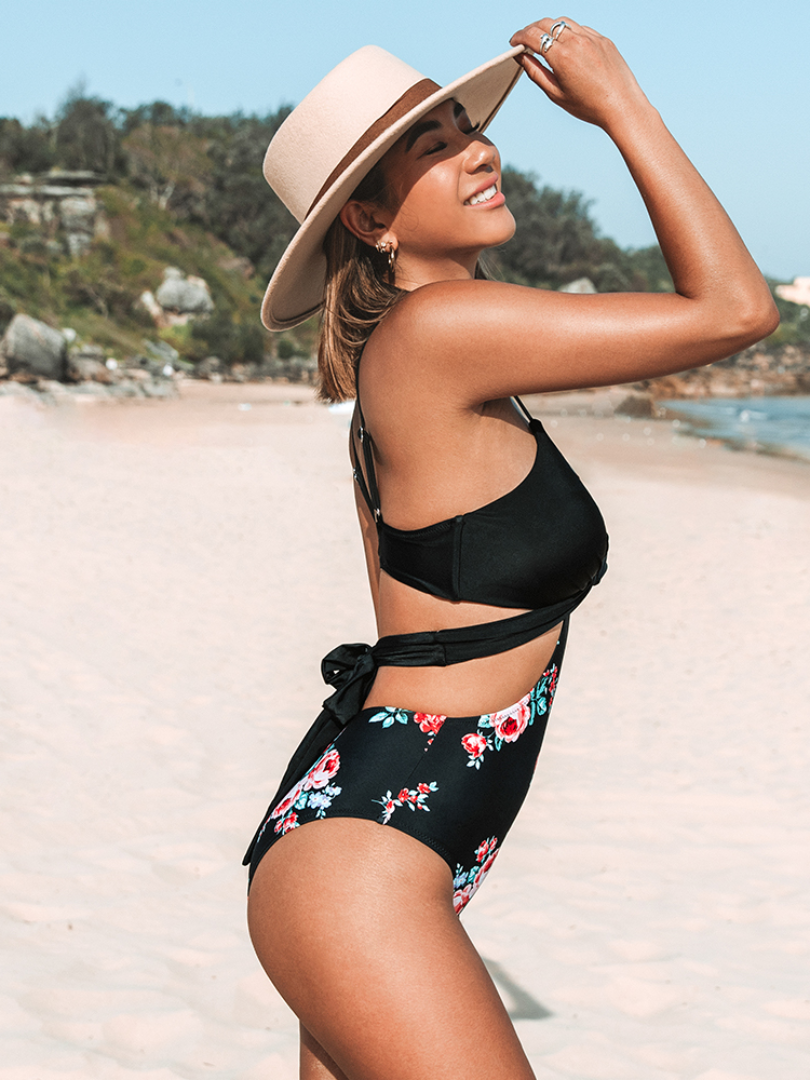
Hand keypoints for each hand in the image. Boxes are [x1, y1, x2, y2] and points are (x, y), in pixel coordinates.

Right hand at [510, 17, 650, 130]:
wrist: (622, 106)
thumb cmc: (588, 106)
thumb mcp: (556, 93)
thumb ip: (536, 72)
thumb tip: (521, 57)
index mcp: (562, 57)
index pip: (533, 36)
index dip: (519, 37)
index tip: (513, 42)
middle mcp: (576, 41)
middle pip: (546, 24)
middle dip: (531, 29)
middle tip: (524, 40)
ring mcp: (592, 37)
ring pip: (563, 22)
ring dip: (549, 28)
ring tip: (544, 41)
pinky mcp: (603, 39)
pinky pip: (580, 29)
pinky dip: (568, 34)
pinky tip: (566, 47)